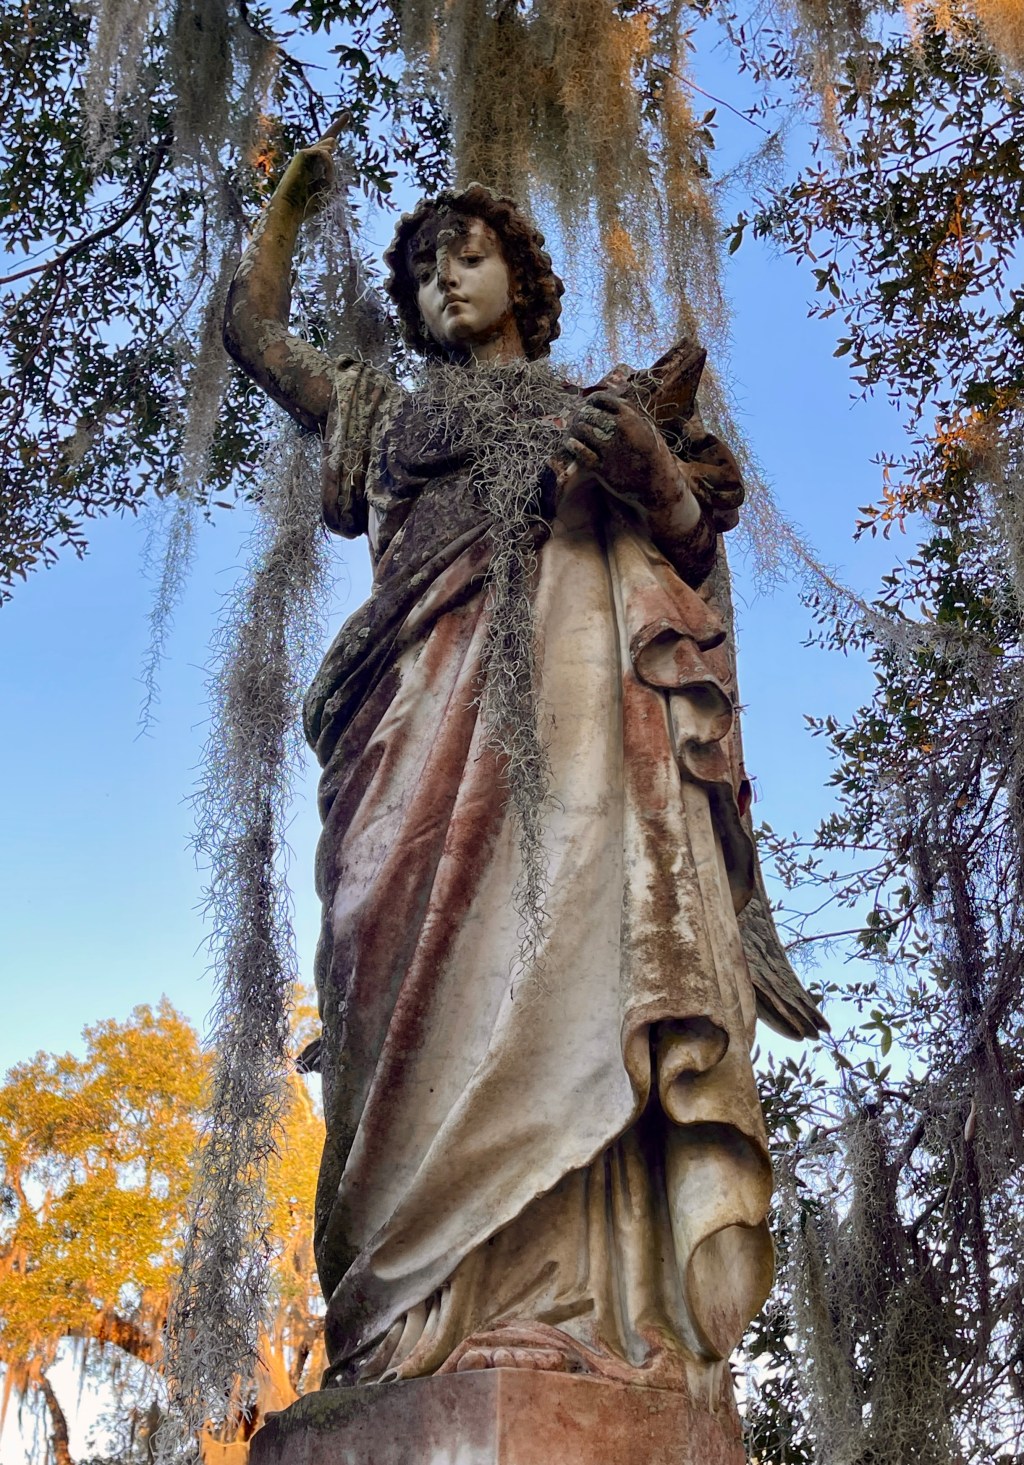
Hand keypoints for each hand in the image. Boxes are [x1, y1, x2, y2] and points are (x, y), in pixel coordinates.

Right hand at [278, 118, 345, 219]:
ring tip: (327, 181)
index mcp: (315, 166)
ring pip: (328, 150)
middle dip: (339, 125)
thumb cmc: (308, 206)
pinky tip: (325, 178)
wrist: (291, 210)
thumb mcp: (327, 191)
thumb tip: (332, 145)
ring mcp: (305, 155)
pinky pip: (323, 153)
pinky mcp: (302, 154)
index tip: (347, 115)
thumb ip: (333, 173)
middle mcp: (309, 158)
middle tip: (347, 115)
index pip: (326, 146)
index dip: (336, 129)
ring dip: (331, 168)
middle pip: (328, 140)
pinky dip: (328, 166)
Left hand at [562, 393, 677, 506]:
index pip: (602, 399)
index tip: (588, 406)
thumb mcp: (647, 428)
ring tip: (574, 432)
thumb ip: (629, 413)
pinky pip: (581, 453)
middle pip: (589, 414)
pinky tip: (571, 444)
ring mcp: (611, 450)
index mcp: (631, 418)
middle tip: (578, 420)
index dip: (591, 402)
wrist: (658, 485)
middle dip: (581, 416)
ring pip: (582, 430)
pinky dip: (573, 446)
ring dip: (576, 430)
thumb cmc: (652, 455)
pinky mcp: (603, 469)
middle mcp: (620, 431)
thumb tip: (609, 400)